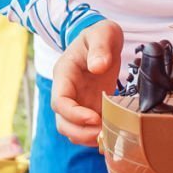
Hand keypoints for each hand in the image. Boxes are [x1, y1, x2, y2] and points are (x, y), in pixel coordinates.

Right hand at [50, 21, 122, 145]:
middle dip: (80, 133)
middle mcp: (67, 91)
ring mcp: (78, 102)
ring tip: (109, 136)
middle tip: (102, 133)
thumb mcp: (102, 33)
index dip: (74, 114)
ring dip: (88, 138)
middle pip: (62, 122)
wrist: (104, 40)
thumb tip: (98, 67)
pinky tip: (113, 134)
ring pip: (73, 130)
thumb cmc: (100, 35)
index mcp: (64, 74)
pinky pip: (88, 129)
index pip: (59, 102)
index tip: (94, 118)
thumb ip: (100, 47)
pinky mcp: (90, 108)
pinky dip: (98, 135)